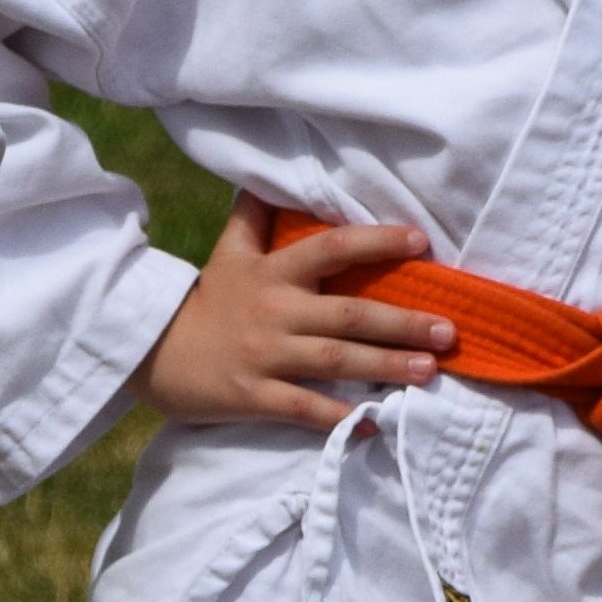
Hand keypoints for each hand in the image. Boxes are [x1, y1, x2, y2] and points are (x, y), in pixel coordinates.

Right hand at [138, 203, 455, 428]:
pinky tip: (375, 425)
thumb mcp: (228, 254)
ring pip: (336, 360)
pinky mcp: (254, 396)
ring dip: (386, 365)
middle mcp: (275, 311)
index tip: (420, 242)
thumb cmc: (205, 303)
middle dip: (402, 323)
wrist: (152, 353)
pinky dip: (340, 418)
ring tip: (430, 372)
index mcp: (273, 273)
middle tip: (448, 331)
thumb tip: (267, 177)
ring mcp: (266, 356)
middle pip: (348, 314)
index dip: (376, 242)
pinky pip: (305, 409)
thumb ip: (253, 217)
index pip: (332, 248)